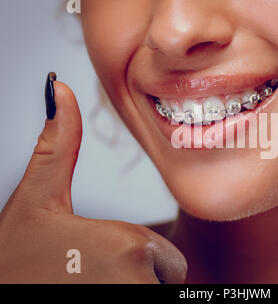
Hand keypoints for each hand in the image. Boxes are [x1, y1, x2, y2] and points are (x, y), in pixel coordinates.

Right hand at [0, 75, 186, 282]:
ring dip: (133, 288)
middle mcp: (139, 279)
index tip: (99, 260)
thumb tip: (60, 88)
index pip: (166, 256)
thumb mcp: (37, 202)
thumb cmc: (14, 259)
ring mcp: (134, 299)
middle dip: (138, 278)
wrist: (2, 287)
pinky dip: (130, 297)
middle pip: (165, 279)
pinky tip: (95, 291)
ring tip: (92, 285)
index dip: (137, 259)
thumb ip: (57, 149)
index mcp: (129, 244)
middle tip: (93, 276)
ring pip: (157, 293)